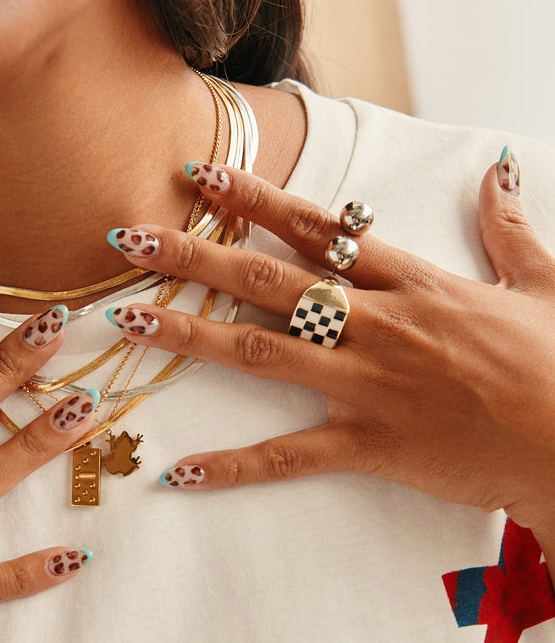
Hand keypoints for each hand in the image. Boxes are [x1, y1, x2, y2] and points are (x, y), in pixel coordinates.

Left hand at [105, 154, 554, 560]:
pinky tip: (183, 471)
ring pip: (262, 351)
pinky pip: (291, 456)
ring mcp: (368, 385)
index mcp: (411, 282)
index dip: (255, 198)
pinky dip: (235, 465)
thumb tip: (498, 171)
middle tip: (131, 237)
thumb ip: (507, 227)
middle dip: (195, 255)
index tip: (202, 175)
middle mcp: (376, 324)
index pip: (318, 228)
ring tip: (128, 321)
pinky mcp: (371, 445)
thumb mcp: (542, 283)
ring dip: (191, 334)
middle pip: (268, 280)